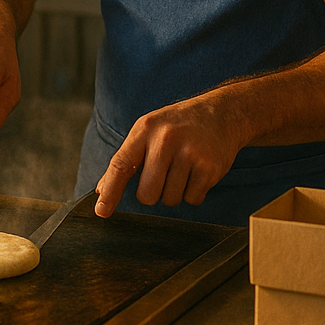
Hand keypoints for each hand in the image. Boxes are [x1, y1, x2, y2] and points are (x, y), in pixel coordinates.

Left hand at [94, 93, 249, 217]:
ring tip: (183, 168)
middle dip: (152, 193)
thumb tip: (102, 189)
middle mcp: (166, 140)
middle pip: (147, 194)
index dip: (110, 191)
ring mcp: (189, 153)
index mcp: (145, 129)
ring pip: (170, 199)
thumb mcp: (148, 130)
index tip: (102, 211)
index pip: (121, 165)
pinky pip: (192, 199)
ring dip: (175, 192)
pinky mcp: (209, 167)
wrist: (222, 113)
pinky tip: (197, 171)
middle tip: (163, 175)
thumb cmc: (178, 125)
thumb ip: (126, 159)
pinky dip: (194, 192)